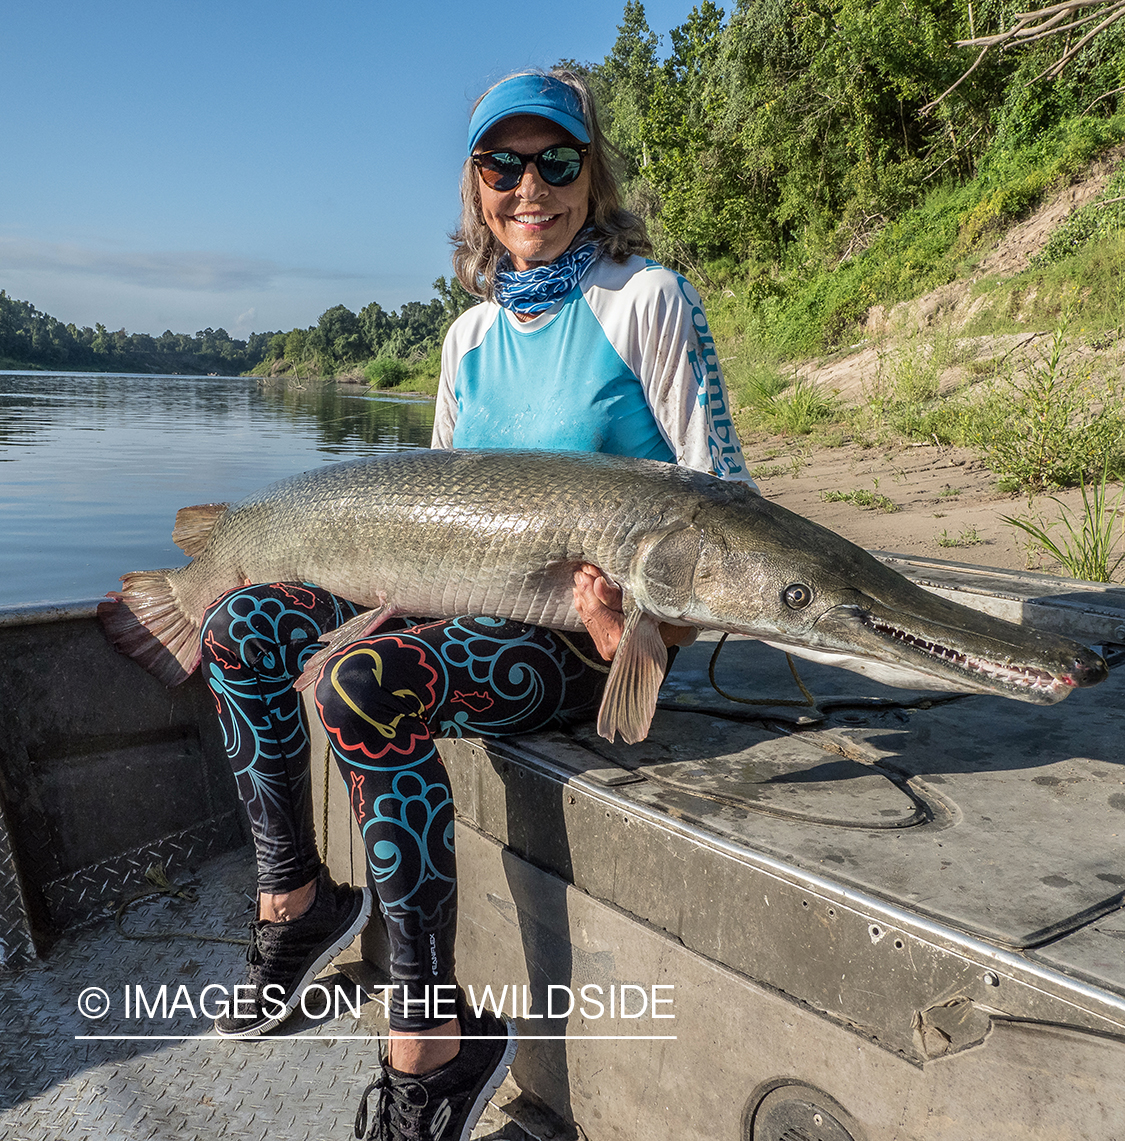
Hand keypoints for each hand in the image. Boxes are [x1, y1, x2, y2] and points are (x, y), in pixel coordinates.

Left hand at [572, 564, 696, 661]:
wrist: (658, 646)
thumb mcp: (638, 605)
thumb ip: (616, 596)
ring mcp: (605, 647)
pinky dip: (583, 605)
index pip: (600, 610)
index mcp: (624, 634)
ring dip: (582, 595)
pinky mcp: (601, 645)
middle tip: (582, 571)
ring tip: (580, 577)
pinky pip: (588, 622)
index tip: (590, 574)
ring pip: (587, 616)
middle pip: (592, 611)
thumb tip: (597, 583)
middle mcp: (612, 644)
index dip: (592, 590)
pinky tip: (580, 593)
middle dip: (585, 589)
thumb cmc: (652, 621)